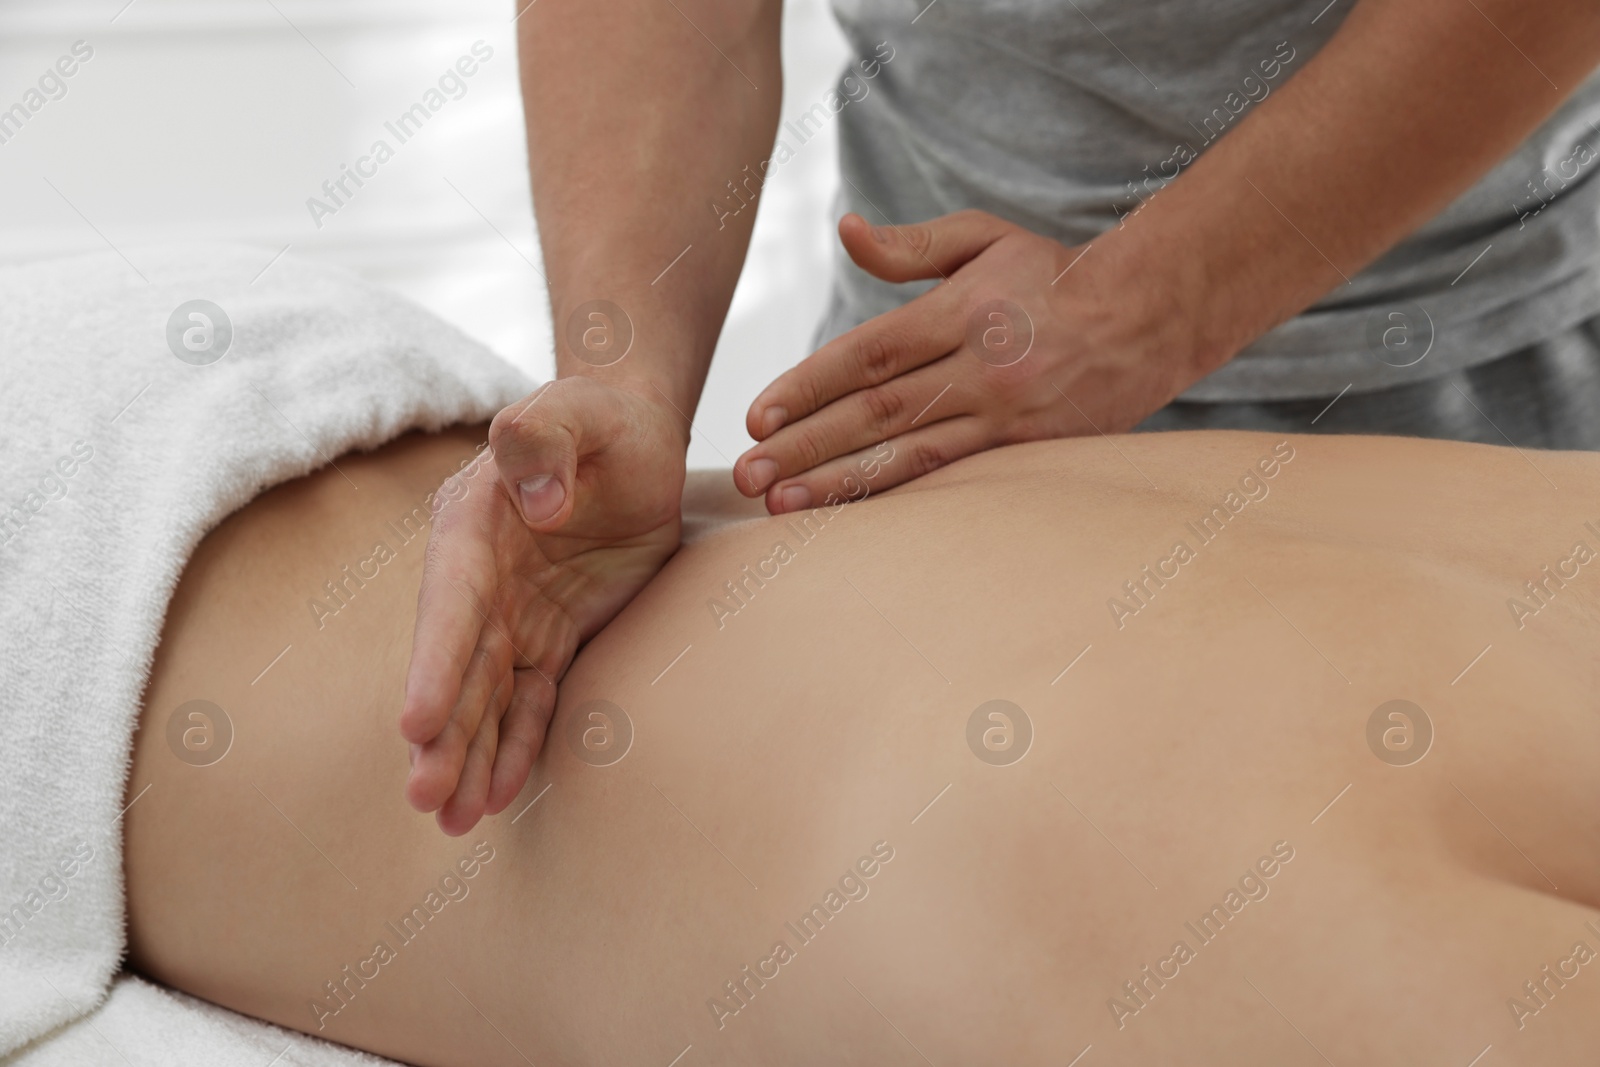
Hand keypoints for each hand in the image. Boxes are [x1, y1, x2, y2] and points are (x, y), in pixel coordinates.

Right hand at [400, 376, 685, 833]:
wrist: (632, 440)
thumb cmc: (600, 420)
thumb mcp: (577, 410)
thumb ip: (544, 436)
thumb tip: (536, 502)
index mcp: (472, 526)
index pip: (450, 604)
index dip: (433, 665)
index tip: (415, 723)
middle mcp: (481, 579)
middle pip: (457, 666)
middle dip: (442, 734)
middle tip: (427, 798)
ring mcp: (513, 614)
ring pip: (485, 697)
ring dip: (469, 756)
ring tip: (453, 820)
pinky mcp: (550, 638)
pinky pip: (530, 699)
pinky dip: (516, 745)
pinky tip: (497, 796)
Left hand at [733, 210, 1203, 511]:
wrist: (1151, 317)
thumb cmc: (1051, 275)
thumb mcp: (984, 239)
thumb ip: (909, 246)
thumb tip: (842, 230)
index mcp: (964, 310)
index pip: (870, 353)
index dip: (809, 387)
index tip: (758, 418)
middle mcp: (983, 366)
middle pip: (878, 411)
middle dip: (807, 445)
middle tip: (749, 477)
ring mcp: (1007, 415)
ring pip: (910, 456)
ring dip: (840, 484)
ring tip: (783, 507)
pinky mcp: (1027, 452)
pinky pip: (950, 480)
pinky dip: (895, 499)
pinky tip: (850, 517)